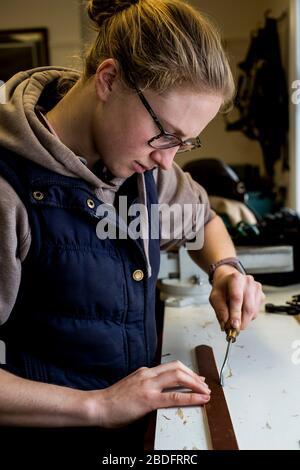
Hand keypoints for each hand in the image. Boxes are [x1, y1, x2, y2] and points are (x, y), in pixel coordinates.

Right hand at [86, 361, 210, 427]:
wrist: (98, 406)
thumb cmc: (112, 400)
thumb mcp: (131, 386)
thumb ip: (145, 384)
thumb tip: (159, 390)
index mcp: (145, 372)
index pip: (171, 367)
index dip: (187, 372)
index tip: (197, 378)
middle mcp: (148, 375)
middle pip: (178, 368)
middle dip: (194, 376)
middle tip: (205, 385)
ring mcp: (148, 386)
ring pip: (179, 377)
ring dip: (196, 383)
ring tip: (206, 391)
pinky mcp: (148, 399)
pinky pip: (174, 396)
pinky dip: (190, 397)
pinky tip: (200, 399)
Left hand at [209, 265, 264, 330]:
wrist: (229, 280)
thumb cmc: (222, 288)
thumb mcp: (215, 297)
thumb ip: (220, 311)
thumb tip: (226, 325)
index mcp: (235, 279)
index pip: (236, 298)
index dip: (236, 314)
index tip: (234, 326)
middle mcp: (248, 282)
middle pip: (248, 307)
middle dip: (241, 322)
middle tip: (233, 330)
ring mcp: (256, 288)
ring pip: (253, 311)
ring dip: (244, 320)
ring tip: (234, 319)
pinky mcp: (261, 295)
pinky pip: (256, 312)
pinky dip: (248, 317)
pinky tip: (241, 312)